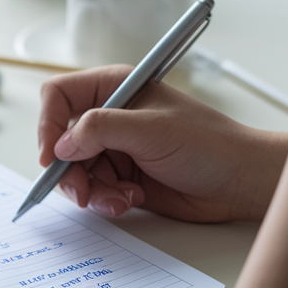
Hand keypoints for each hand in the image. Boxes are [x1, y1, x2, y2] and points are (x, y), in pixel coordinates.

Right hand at [37, 65, 287, 220]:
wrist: (239, 181)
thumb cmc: (208, 143)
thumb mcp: (150, 129)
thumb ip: (100, 130)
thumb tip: (61, 145)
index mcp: (115, 88)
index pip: (60, 96)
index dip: (49, 125)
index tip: (53, 156)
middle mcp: (111, 116)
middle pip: (61, 141)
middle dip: (70, 170)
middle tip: (84, 191)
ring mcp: (116, 148)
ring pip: (75, 171)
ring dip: (91, 190)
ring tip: (119, 197)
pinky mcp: (122, 176)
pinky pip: (94, 191)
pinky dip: (106, 200)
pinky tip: (131, 199)